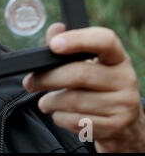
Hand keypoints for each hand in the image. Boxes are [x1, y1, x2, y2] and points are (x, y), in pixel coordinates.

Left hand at [22, 23, 144, 151]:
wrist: (123, 122)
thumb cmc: (96, 86)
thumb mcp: (88, 63)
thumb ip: (69, 46)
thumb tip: (54, 30)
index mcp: (117, 57)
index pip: (104, 40)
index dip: (77, 40)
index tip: (53, 45)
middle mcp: (125, 78)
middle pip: (80, 74)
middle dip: (48, 78)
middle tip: (29, 83)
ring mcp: (123, 103)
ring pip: (74, 100)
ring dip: (51, 102)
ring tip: (45, 102)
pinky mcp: (115, 126)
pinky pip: (76, 121)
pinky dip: (59, 117)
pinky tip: (59, 114)